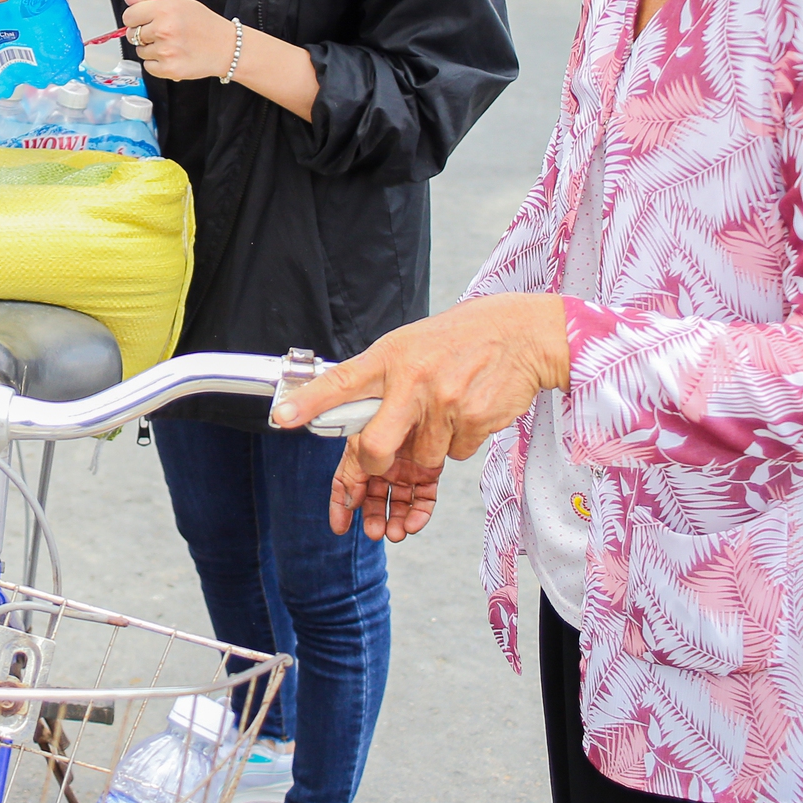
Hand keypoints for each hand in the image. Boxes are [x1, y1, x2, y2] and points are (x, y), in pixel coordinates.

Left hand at [118, 0, 235, 79]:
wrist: (226, 47)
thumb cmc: (203, 23)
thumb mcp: (177, 2)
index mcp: (164, 10)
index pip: (129, 16)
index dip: (136, 19)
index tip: (144, 20)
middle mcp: (163, 30)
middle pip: (132, 35)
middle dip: (143, 34)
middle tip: (162, 33)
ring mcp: (166, 51)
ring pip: (140, 52)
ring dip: (151, 49)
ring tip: (171, 44)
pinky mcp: (169, 69)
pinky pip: (148, 67)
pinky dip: (157, 64)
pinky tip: (172, 56)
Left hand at [268, 293, 570, 536]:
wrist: (521, 334)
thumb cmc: (456, 343)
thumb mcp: (409, 349)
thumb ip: (381, 385)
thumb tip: (358, 435)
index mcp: (389, 358)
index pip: (340, 382)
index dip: (309, 403)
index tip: (281, 418)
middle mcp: (412, 379)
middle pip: (376, 448)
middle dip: (375, 469)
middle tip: (382, 466)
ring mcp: (443, 402)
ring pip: (420, 460)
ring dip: (429, 451)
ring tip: (445, 412)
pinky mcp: (472, 420)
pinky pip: (455, 456)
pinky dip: (458, 443)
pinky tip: (468, 413)